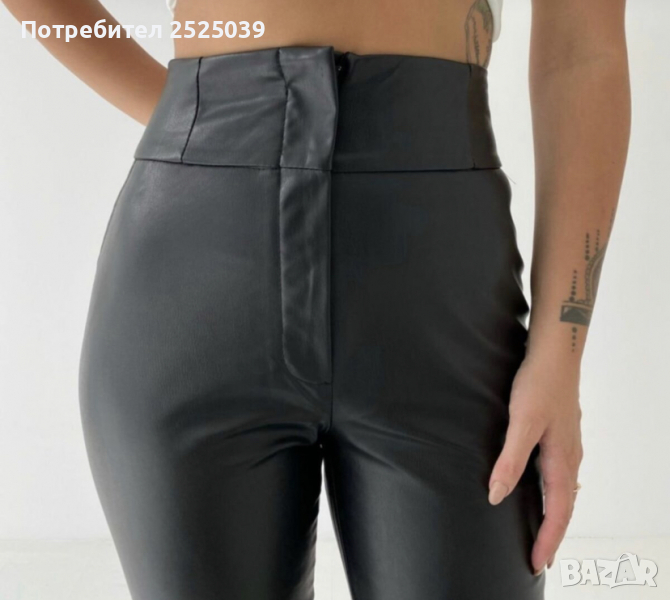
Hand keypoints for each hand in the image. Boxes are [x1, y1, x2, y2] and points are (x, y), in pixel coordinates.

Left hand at [487, 353, 583, 573]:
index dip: (548, 540)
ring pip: (564, 490)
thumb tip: (497, 495)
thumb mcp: (521, 423)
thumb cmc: (539, 386)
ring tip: (541, 531)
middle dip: (553, 534)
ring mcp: (567, 445)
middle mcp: (569, 457)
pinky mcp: (560, 434)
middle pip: (564, 506)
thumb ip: (510, 459)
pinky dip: (552, 492)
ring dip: (554, 514)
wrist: (555, 355)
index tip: (538, 564)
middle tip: (539, 557)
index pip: (559, 512)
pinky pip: (559, 474)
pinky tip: (539, 487)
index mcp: (562, 460)